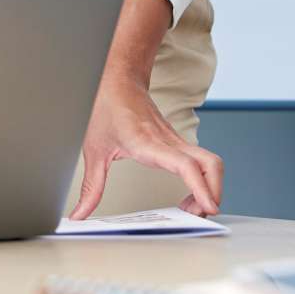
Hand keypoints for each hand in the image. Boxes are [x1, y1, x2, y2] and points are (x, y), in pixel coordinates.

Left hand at [70, 70, 222, 218]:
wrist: (117, 79)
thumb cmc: (106, 107)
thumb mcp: (93, 151)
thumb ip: (91, 187)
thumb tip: (81, 213)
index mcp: (148, 142)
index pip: (185, 165)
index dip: (201, 187)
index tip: (208, 207)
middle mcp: (168, 141)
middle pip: (210, 164)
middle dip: (214, 193)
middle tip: (198, 214)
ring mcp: (176, 140)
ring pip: (210, 162)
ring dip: (211, 187)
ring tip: (194, 207)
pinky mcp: (178, 141)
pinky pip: (202, 161)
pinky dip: (204, 180)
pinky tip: (190, 193)